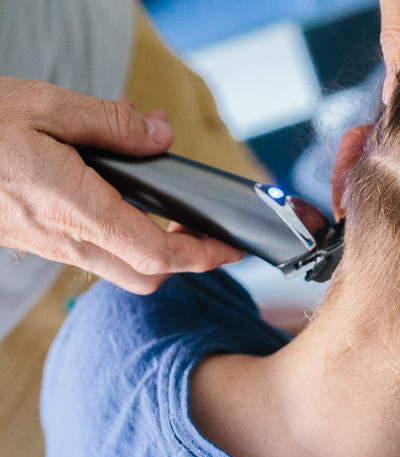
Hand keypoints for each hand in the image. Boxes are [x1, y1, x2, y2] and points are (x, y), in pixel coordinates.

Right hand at [0, 77, 242, 293]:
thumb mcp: (45, 105)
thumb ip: (112, 123)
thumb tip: (162, 134)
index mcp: (73, 207)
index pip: (155, 253)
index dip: (201, 256)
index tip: (230, 249)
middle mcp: (63, 239)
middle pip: (144, 276)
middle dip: (184, 263)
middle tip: (205, 233)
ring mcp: (48, 247)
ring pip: (118, 272)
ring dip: (154, 256)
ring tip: (174, 222)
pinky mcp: (35, 243)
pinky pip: (92, 259)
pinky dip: (122, 245)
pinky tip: (124, 211)